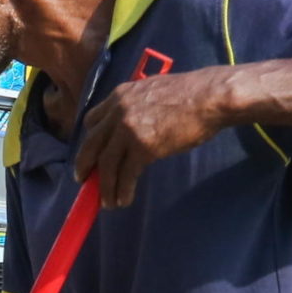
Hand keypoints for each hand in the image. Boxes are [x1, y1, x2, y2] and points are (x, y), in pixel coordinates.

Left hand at [73, 67, 238, 207]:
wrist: (208, 97)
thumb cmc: (190, 93)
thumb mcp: (152, 90)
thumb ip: (137, 105)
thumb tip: (136, 122)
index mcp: (119, 95)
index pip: (92, 119)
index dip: (90, 138)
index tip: (92, 152)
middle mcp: (117, 112)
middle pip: (91, 144)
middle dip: (84, 164)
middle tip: (83, 180)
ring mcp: (128, 130)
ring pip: (106, 164)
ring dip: (105, 186)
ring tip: (107, 202)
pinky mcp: (142, 147)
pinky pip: (126, 174)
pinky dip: (123, 190)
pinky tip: (124, 200)